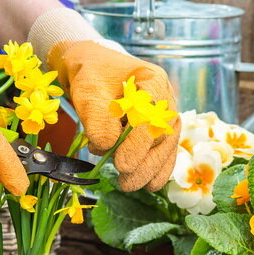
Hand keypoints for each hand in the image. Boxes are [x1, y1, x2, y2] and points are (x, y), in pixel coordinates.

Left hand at [29, 8, 179, 191]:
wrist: (92, 69)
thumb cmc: (91, 76)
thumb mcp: (89, 91)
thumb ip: (98, 118)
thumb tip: (107, 146)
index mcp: (152, 81)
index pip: (150, 116)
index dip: (137, 143)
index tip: (122, 164)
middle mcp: (164, 99)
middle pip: (162, 135)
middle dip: (144, 162)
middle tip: (125, 181)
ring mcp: (164, 116)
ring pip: (164, 147)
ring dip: (149, 170)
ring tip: (130, 185)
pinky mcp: (157, 130)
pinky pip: (162, 152)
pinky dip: (156, 169)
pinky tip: (149, 184)